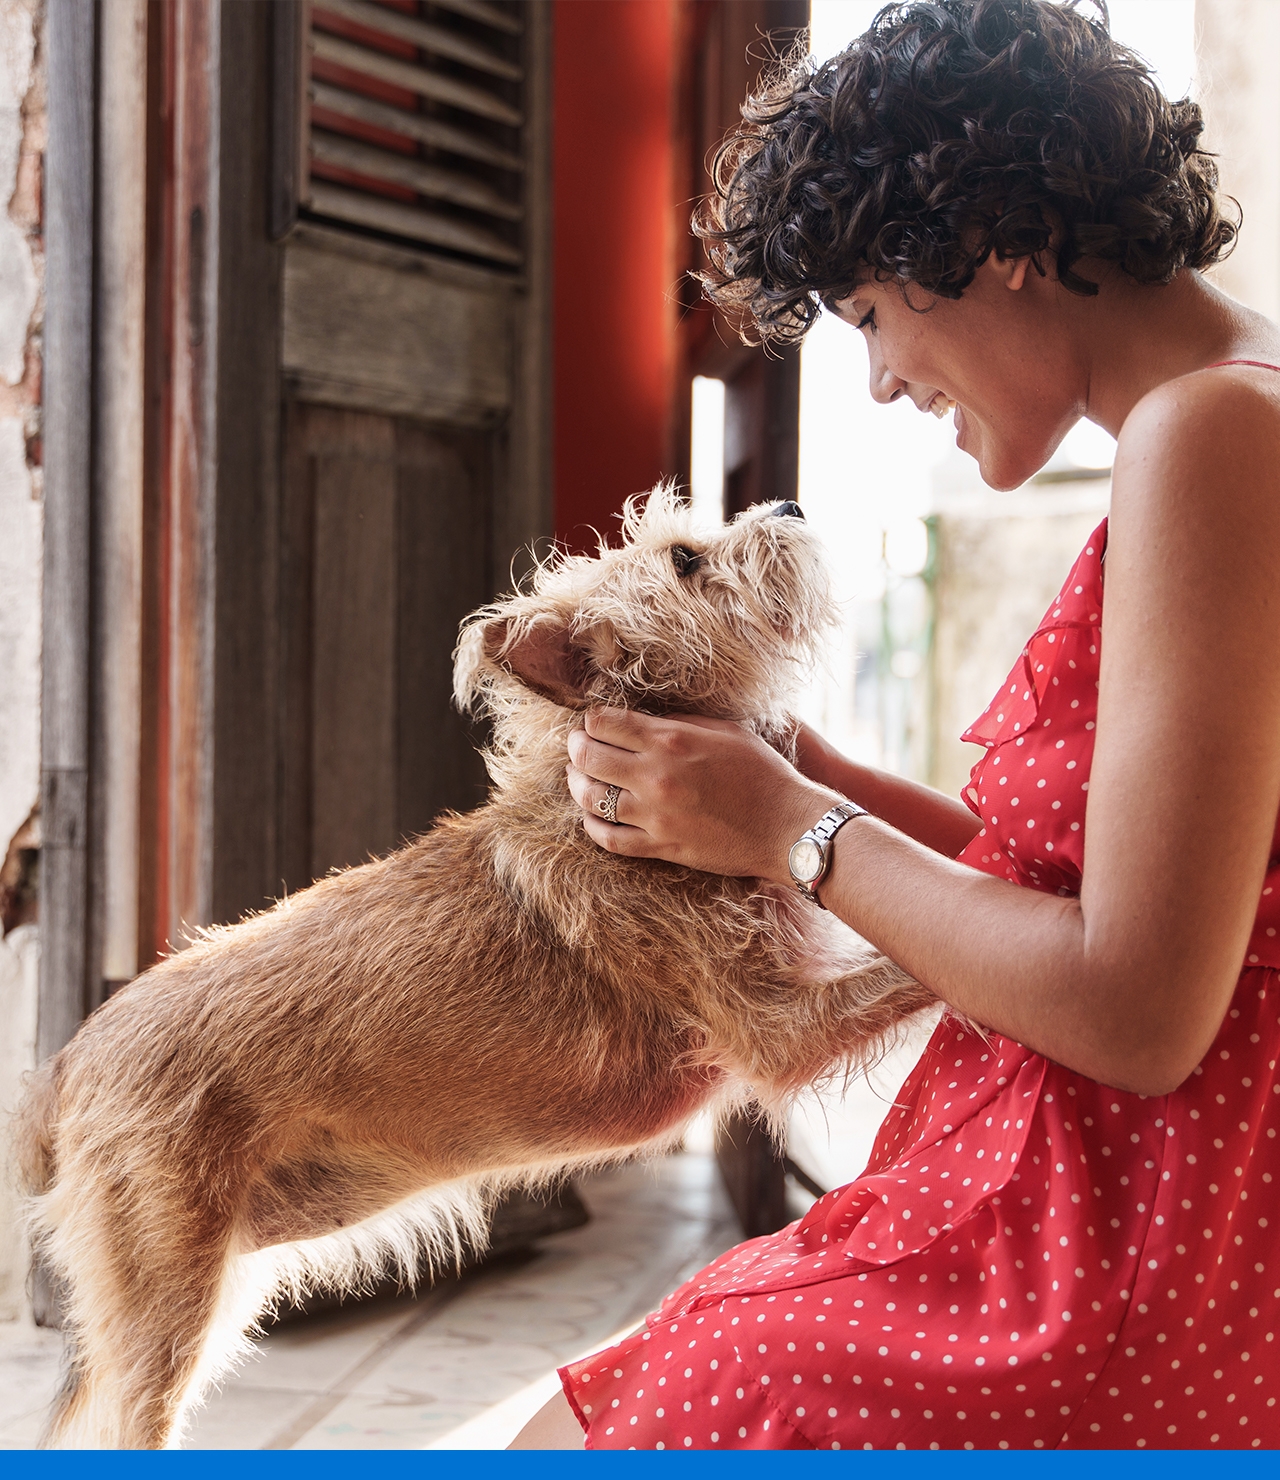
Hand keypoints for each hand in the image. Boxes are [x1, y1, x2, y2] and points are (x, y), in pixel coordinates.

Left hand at [565, 708, 839, 881]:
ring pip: (590, 798)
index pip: (604, 723)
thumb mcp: (725, 729)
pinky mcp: (661, 847)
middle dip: (576, 747)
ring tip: (579, 777)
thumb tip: (644, 718)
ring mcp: (655, 815)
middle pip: (587, 757)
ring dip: (577, 784)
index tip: (593, 722)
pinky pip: (609, 839)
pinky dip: (592, 826)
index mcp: (671, 740)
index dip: (591, 719)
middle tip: (577, 746)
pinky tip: (593, 816)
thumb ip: (680, 720)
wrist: (787, 826)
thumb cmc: (763, 772)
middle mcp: (656, 776)